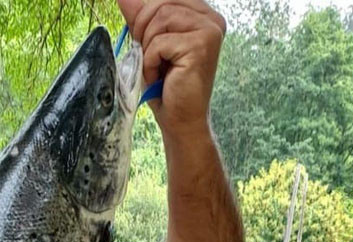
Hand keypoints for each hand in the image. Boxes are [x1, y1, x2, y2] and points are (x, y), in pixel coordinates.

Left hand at [116, 0, 226, 137]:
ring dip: (147, 48)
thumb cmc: (166, 86)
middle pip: (161, 4)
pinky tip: (159, 77)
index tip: (144, 40)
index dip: (145, 16)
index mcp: (202, 15)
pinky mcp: (200, 46)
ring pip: (159, 19)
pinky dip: (150, 62)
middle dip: (143, 31)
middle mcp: (211, 19)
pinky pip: (159, 42)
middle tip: (147, 57)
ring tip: (156, 68)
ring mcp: (209, 31)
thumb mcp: (150, 46)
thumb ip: (141, 18)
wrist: (180, 120)